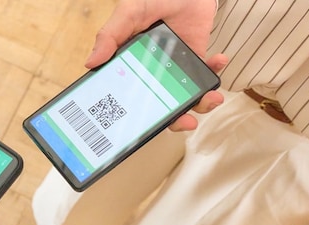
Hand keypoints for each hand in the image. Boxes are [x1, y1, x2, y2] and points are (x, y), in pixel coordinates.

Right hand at [87, 0, 227, 131]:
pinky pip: (205, 75)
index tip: (143, 126)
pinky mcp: (194, 60)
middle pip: (160, 106)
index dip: (135, 116)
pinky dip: (215, 73)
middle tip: (185, 121)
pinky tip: (219, 61)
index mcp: (129, 65)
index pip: (128, 97)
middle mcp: (150, 72)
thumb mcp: (128, 13)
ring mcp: (173, 68)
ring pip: (185, 97)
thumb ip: (110, 35)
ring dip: (201, 103)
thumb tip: (90, 63)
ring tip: (211, 99)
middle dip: (175, 119)